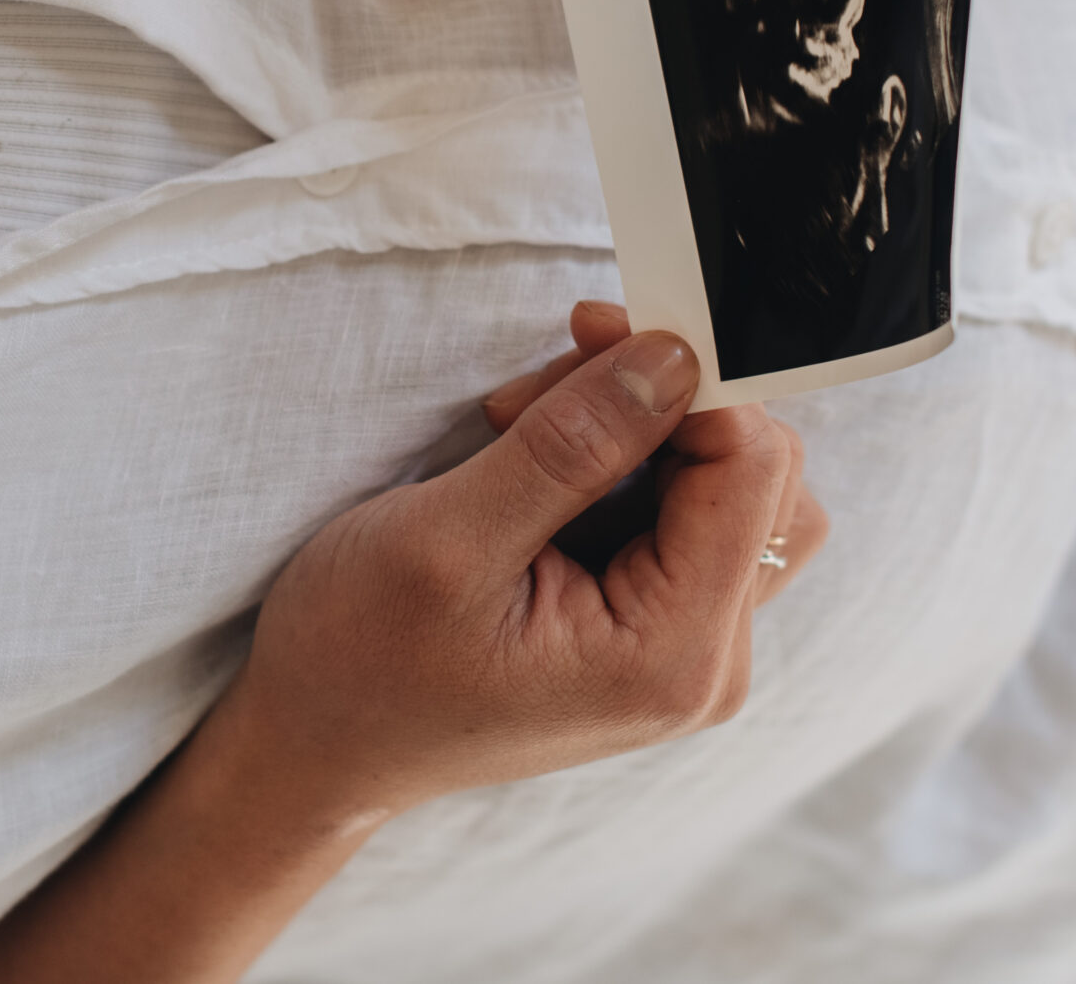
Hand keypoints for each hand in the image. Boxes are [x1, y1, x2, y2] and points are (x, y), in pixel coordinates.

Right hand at [210, 301, 825, 822]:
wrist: (317, 747)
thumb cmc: (358, 660)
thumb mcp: (448, 537)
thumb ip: (573, 446)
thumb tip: (674, 357)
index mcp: (669, 655)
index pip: (751, 470)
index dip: (686, 378)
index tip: (591, 329)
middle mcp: (702, 662)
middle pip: (758, 475)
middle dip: (654, 403)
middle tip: (530, 397)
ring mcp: (682, 649)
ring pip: (729, 486)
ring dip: (639, 427)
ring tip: (524, 426)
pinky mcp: (652, 628)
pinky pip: (686, 515)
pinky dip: (624, 462)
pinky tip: (536, 461)